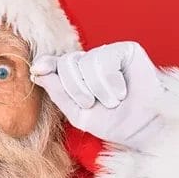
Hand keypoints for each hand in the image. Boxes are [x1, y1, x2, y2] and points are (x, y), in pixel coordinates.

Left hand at [31, 41, 163, 147]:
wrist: (141, 128)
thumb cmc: (111, 122)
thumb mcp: (77, 113)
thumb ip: (58, 92)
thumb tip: (37, 71)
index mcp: (76, 75)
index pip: (56, 64)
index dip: (47, 64)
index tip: (38, 70)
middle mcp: (90, 61)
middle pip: (67, 63)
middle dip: (75, 88)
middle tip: (92, 104)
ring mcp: (107, 53)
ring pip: (86, 62)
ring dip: (96, 89)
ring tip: (112, 101)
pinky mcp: (125, 49)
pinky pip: (104, 59)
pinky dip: (110, 81)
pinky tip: (122, 90)